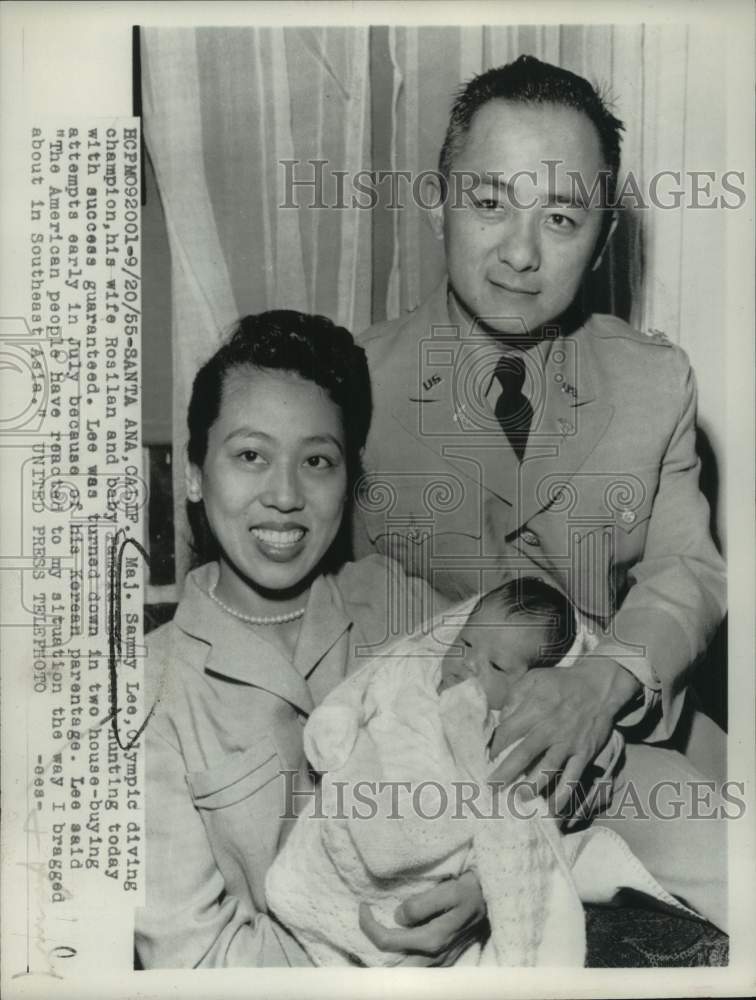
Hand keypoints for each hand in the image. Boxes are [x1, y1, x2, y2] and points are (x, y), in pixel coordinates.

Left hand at [359, 870, 485, 964]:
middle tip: (366, 916)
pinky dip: (398, 954)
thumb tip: (398, 917)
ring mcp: (438, 961)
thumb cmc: (470, 892)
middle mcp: (433, 956)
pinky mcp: (442, 960)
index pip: (387, 941)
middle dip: (373, 942)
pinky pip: (412, 964)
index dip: (369, 925)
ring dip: (385, 951)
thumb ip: (422, 905)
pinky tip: (395, 938)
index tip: (364, 905)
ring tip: (376, 928)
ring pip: (401, 967)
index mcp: (431, 939)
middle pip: (389, 961)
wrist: (492, 901)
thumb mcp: (449, 891)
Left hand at [489, 657, 640, 812]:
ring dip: (531, 787)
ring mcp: (567, 743)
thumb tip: (500, 718)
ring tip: (517, 799)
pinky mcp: (583, 753)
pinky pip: (572, 778)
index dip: (494, 747)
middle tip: (491, 788)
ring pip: (547, 770)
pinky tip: (552, 810)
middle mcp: (550, 729)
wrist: (598, 686)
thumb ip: (514, 696)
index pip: (508, 732)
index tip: (485, 759)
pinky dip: (563, 795)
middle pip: (523, 755)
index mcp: (534, 709)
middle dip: (505, 773)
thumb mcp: (533, 679)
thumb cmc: (561, 683)